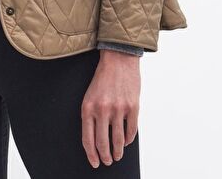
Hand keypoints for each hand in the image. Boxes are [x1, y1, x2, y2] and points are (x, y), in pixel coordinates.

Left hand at [81, 49, 140, 168]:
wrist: (118, 59)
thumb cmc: (102, 78)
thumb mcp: (89, 96)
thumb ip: (91, 116)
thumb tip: (94, 140)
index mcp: (88, 107)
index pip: (88, 139)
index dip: (91, 155)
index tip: (95, 163)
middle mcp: (102, 109)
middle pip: (103, 143)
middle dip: (105, 157)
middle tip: (107, 161)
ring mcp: (118, 108)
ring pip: (118, 140)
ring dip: (117, 152)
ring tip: (117, 156)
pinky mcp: (132, 107)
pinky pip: (131, 130)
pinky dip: (128, 139)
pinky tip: (125, 141)